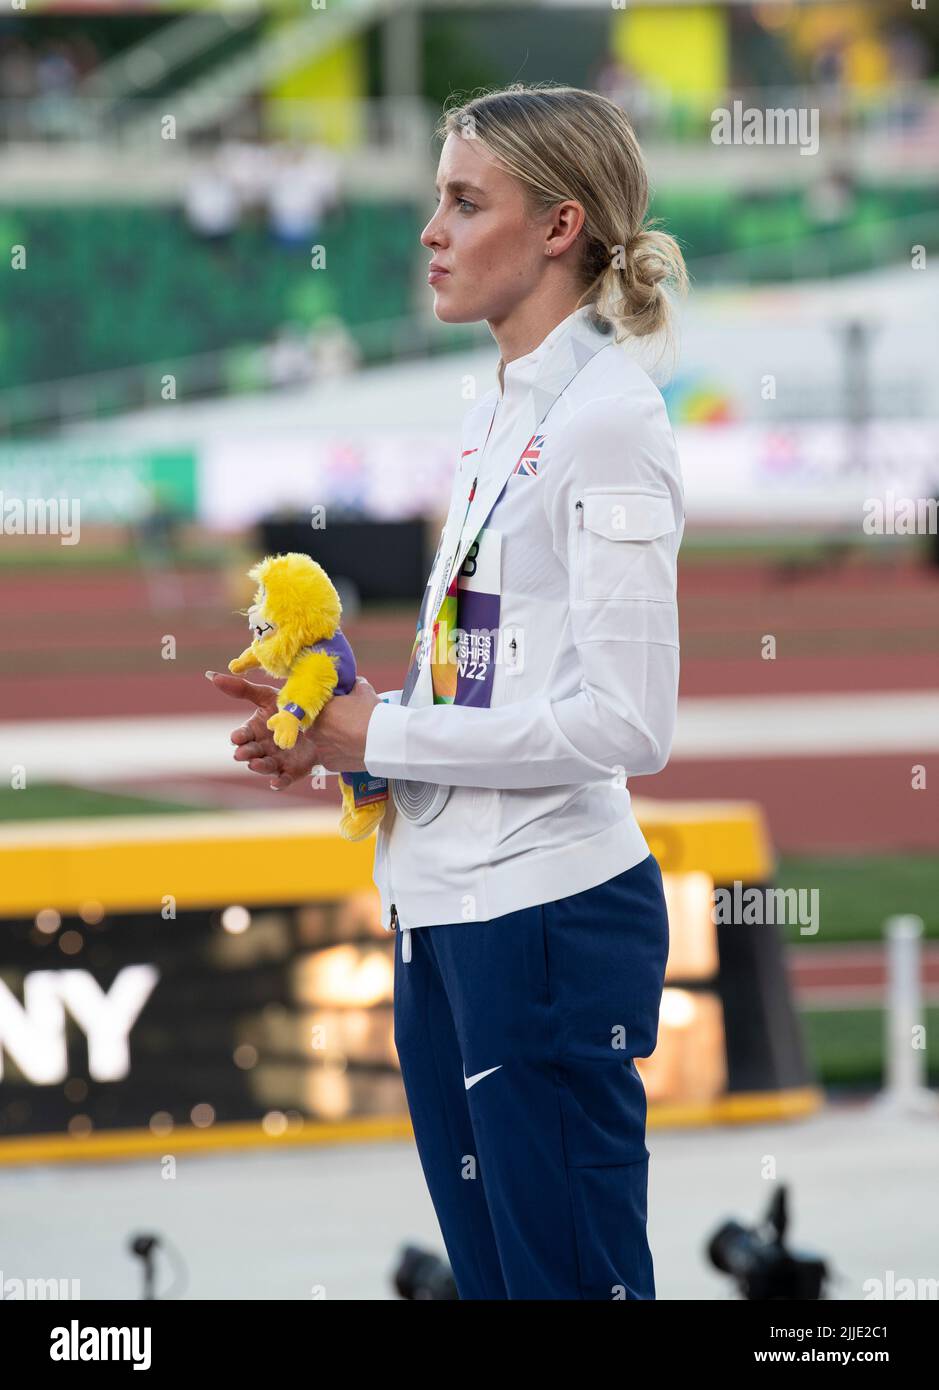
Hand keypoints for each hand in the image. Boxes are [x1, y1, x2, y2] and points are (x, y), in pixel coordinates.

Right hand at [205, 671, 319, 789]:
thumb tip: (211, 676)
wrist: (318, 721)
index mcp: (254, 732)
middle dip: (246, 753)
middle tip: (242, 753)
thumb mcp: (266, 696)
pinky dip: (278, 782)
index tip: (237, 737)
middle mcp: (262, 748)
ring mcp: (276, 761)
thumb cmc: (286, 709)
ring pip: (264, 766)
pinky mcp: (291, 771)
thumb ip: (242, 689)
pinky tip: (276, 783)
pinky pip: (283, 779)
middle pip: (250, 753)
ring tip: (255, 764)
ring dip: (259, 766)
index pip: (243, 735)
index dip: (240, 736)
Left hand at [306, 677, 380, 771]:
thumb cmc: (371, 714)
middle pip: (316, 725)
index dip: (326, 707)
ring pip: (321, 742)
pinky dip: (337, 754)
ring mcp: (320, 749)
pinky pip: (329, 757)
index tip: (337, 709)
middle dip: (326, 724)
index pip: (316, 706)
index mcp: (319, 710)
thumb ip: (353, 684)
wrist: (383, 741)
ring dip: (330, 740)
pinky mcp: (328, 764)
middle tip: (343, 724)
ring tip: (347, 738)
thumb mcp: (364, 690)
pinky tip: (349, 750)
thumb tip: (352, 682)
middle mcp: (314, 730)